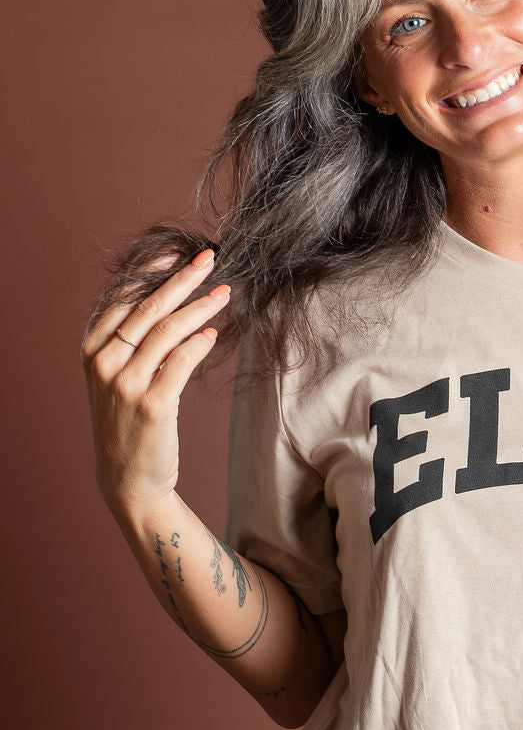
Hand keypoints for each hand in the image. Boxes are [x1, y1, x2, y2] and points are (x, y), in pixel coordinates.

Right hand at [81, 247, 230, 518]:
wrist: (128, 478)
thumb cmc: (128, 421)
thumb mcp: (116, 377)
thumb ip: (131, 341)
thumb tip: (168, 297)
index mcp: (91, 350)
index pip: (121, 297)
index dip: (150, 271)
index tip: (177, 252)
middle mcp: (104, 363)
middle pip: (147, 307)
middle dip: (182, 278)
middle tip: (210, 258)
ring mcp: (126, 384)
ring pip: (168, 330)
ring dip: (200, 306)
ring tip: (224, 293)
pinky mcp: (153, 405)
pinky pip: (182, 361)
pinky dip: (200, 342)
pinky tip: (214, 333)